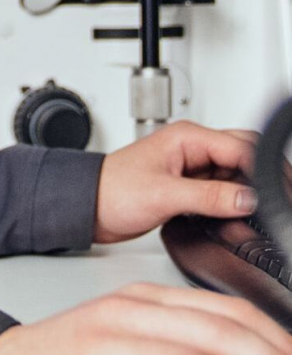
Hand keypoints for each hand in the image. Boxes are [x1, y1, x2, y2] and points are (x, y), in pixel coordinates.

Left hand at [93, 120, 257, 243]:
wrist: (87, 207)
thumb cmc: (111, 190)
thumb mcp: (165, 195)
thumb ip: (209, 196)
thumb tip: (247, 199)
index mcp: (186, 137)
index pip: (240, 146)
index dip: (259, 170)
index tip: (266, 194)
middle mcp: (191, 148)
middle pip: (242, 158)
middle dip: (254, 180)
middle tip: (256, 204)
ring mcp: (190, 168)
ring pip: (233, 176)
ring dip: (240, 193)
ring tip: (237, 214)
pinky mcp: (187, 187)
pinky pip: (220, 191)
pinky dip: (227, 204)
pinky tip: (226, 217)